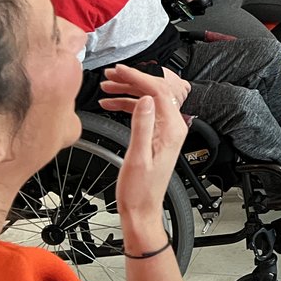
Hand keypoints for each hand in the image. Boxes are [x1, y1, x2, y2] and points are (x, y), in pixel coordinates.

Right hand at [98, 65, 189, 223]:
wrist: (141, 210)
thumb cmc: (139, 191)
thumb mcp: (137, 157)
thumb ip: (142, 126)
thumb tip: (146, 99)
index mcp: (172, 129)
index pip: (158, 91)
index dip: (138, 77)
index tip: (119, 71)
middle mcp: (173, 126)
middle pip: (155, 91)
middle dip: (132, 79)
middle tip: (111, 75)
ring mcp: (166, 130)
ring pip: (149, 98)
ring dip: (128, 90)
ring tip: (107, 86)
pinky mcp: (157, 134)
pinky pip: (145, 111)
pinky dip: (127, 104)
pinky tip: (110, 103)